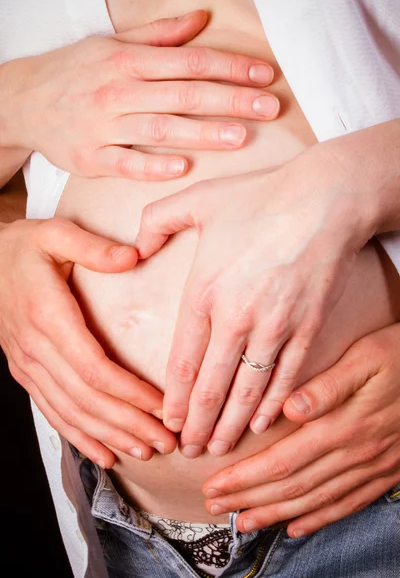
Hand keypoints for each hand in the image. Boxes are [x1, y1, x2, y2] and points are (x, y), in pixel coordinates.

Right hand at [0, 10, 277, 179]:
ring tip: (241, 138)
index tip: (264, 75)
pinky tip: (183, 168)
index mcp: (128, 60)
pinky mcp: (92, 158)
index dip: (229, 67)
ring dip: (202, 133)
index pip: (189, 61)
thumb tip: (202, 20)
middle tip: (268, 107)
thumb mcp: (112, 44)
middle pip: (183, 94)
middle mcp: (118, 90)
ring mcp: (104, 126)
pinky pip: (126, 163)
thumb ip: (160, 36)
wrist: (24, 101)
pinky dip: (154, 166)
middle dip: (229, 100)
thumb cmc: (75, 73)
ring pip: (160, 129)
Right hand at [0, 218, 176, 467]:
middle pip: (87, 398)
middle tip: (166, 441)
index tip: (161, 405)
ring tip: (145, 450)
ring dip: (110, 436)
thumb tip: (134, 256)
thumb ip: (93, 247)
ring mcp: (28, 365)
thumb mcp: (56, 234)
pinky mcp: (26, 373)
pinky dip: (79, 437)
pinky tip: (105, 454)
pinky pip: (53, 412)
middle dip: (129, 423)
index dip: (128, 391)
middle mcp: (36, 349)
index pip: (93, 367)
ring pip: (71, 412)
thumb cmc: (26, 248)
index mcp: (48, 316)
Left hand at [135, 134, 379, 456]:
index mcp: (204, 291)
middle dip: (198, 424)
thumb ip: (155, 222)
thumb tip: (134, 249)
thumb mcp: (196, 199)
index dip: (174, 399)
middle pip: (212, 386)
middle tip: (189, 451)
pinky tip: (262, 423)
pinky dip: (272, 405)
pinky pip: (286, 378)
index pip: (183, 361)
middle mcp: (236, 317)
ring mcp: (274, 327)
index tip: (168, 423)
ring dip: (232, 425)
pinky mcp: (307, 328)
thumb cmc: (260, 197)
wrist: (325, 199)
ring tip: (219, 448)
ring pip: (248, 391)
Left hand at [203, 324, 399, 535]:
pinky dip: (319, 520)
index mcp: (343, 427)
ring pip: (315, 502)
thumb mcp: (365, 359)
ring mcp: (372, 468)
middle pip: (292, 487)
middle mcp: (355, 455)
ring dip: (275, 514)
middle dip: (249, 499)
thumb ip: (327, 387)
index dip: (245, 478)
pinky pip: (347, 505)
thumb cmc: (399, 357)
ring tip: (243, 523)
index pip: (282, 462)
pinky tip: (297, 528)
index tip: (214, 484)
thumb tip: (288, 409)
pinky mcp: (384, 472)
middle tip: (215, 505)